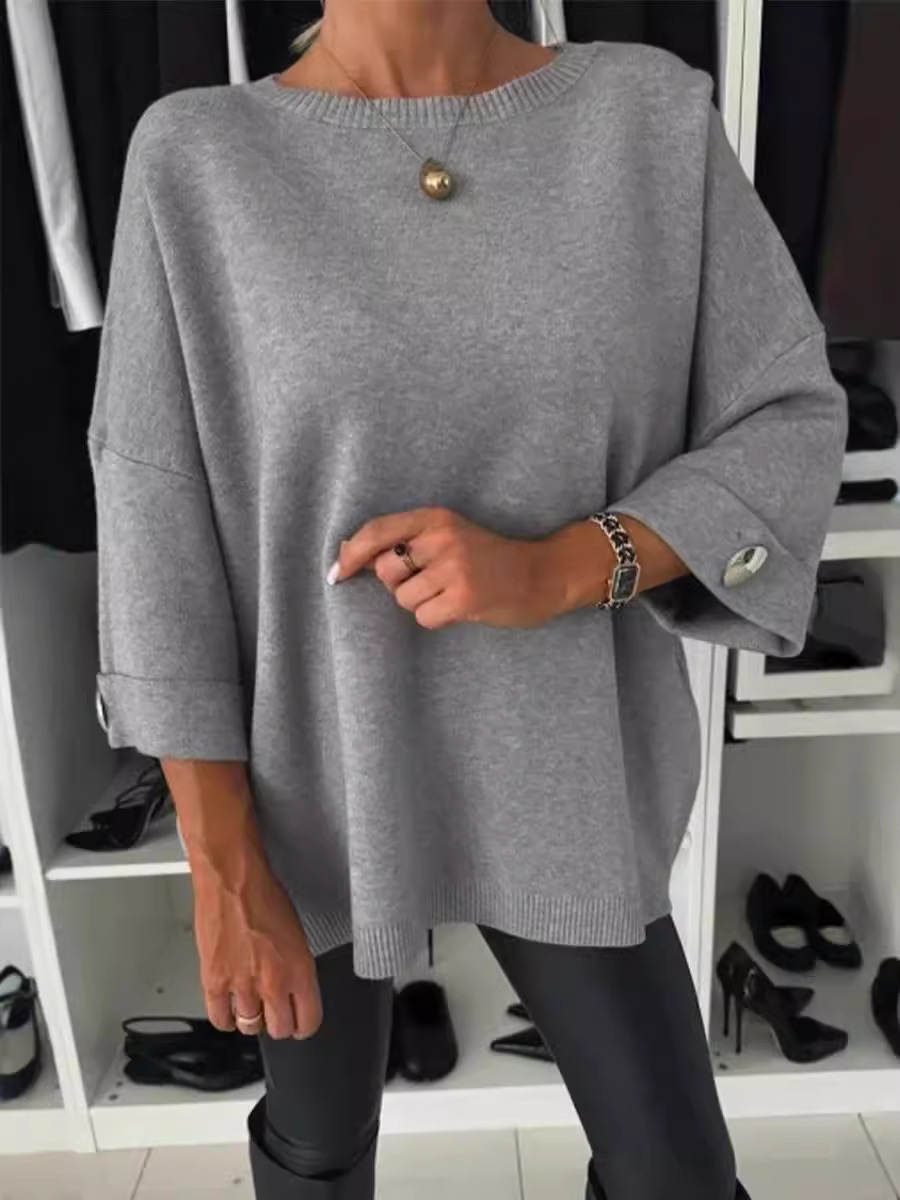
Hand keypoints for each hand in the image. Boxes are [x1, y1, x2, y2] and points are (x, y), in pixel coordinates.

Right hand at [192, 849, 322, 1040]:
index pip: (308, 1021)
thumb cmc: (263, 894)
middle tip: (275, 1013)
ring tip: (251, 1005)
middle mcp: (273, 982)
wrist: (232, 879)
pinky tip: (229, 1007)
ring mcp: (242, 985)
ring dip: (251, 1019)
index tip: (300, 1022)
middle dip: (279, 1024)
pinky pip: (220, 1018)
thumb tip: (294, 986)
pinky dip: (225, 1018)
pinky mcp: (214, 982)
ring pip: (250, 1027)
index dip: (304, 1025)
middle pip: (279, 1029)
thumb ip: (296, 966)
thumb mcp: (297, 932)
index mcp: (300, 969)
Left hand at [331, 506, 569, 628]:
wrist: (542, 574)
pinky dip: (437, 618)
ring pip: (404, 599)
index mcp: (436, 518)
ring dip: (422, 603)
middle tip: (432, 581)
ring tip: (452, 592)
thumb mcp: (450, 536)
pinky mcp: (464, 597)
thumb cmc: (489, 558)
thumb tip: (352, 556)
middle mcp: (443, 538)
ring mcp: (454, 567)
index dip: (351, 553)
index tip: (337, 573)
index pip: (378, 531)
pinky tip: (461, 607)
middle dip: (399, 584)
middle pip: (386, 572)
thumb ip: (408, 542)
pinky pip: (424, 617)